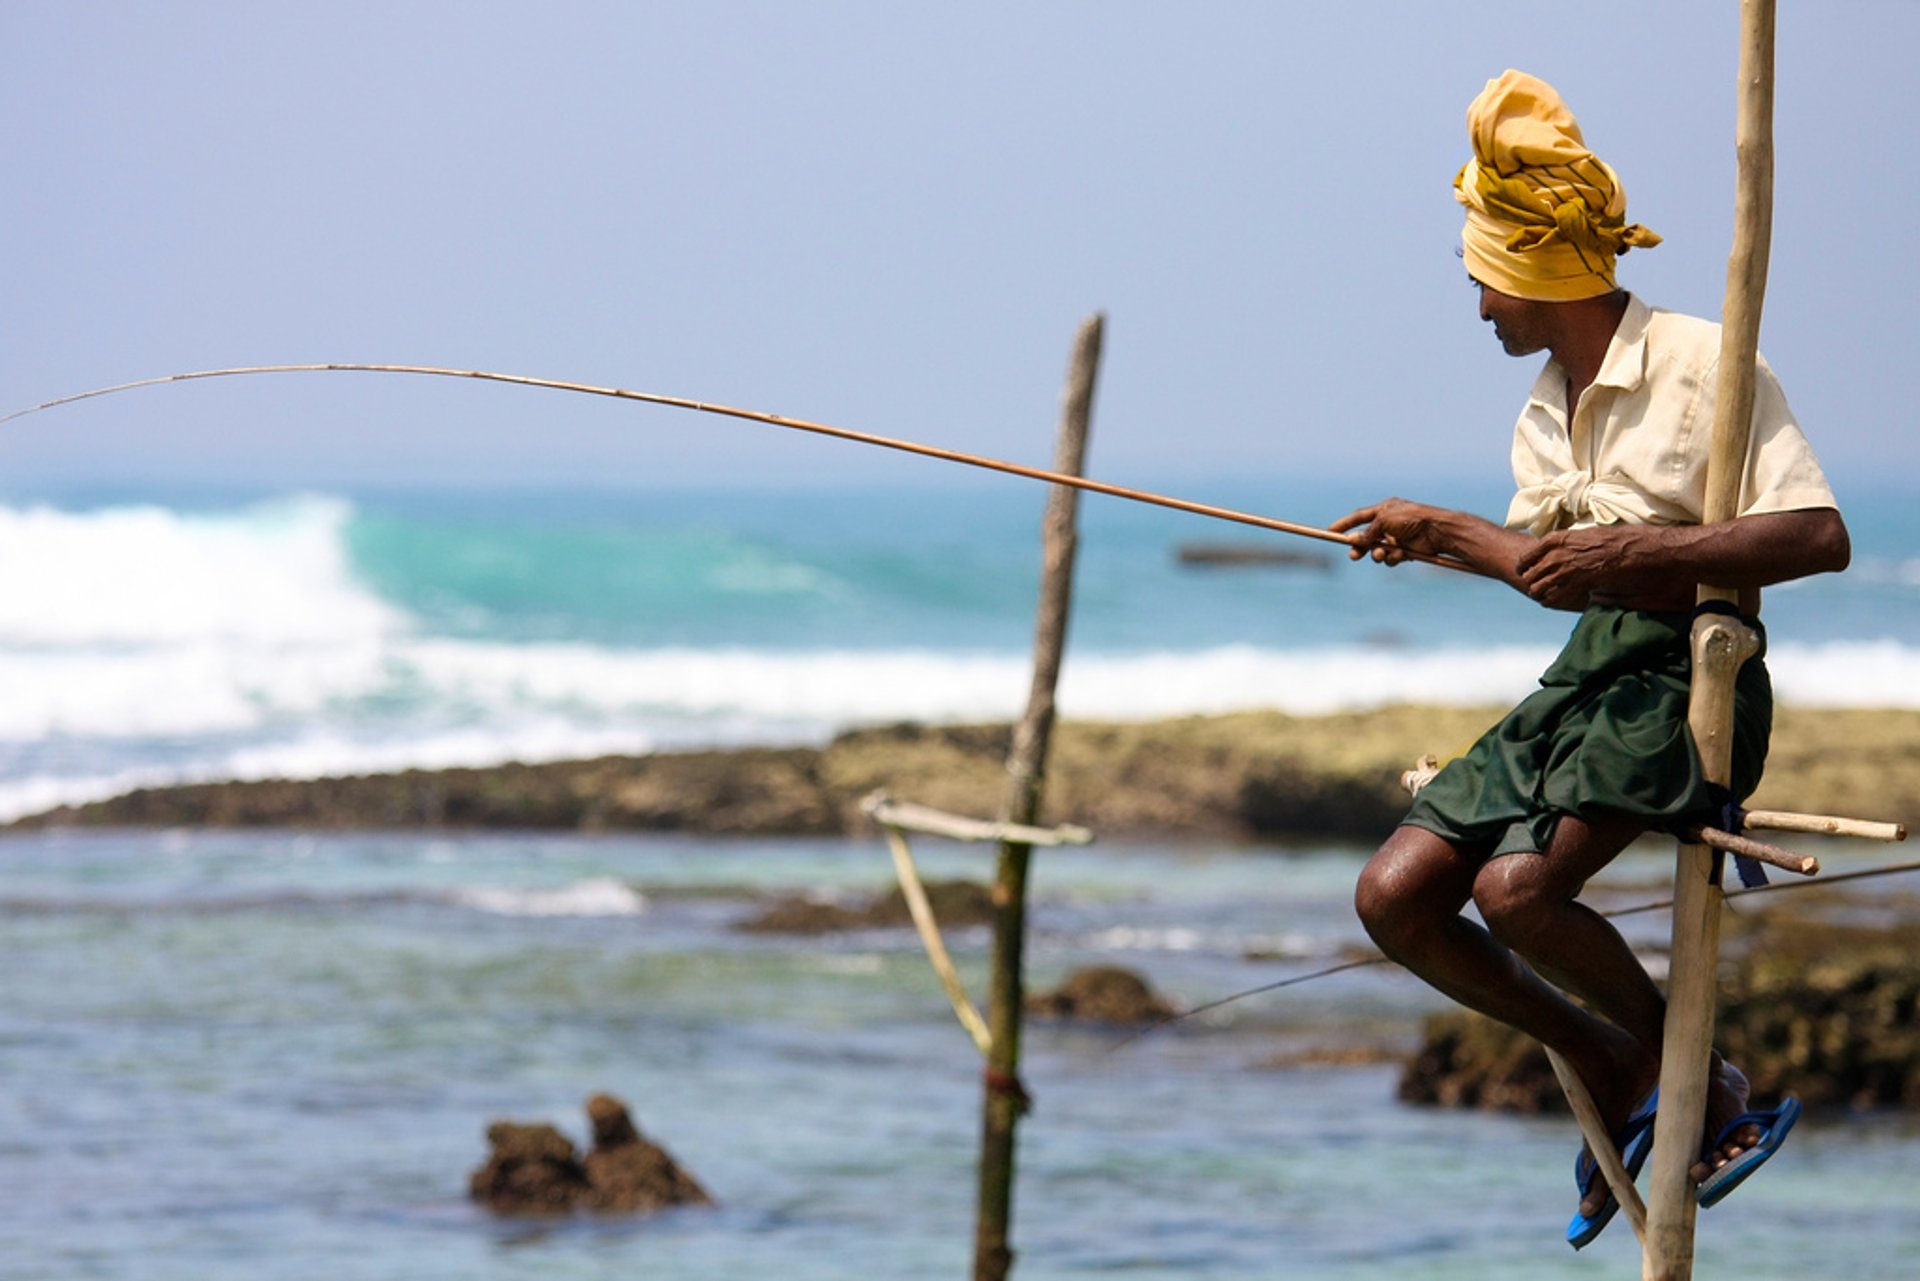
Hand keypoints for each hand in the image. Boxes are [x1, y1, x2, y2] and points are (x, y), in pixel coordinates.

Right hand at [1329, 498, 1449, 565]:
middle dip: (1360, 547)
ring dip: (1377, 554)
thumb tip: (1353, 540)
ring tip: (1382, 554)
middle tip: (1353, 556)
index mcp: (1384, 510)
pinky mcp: (1406, 550)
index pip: (1359, 517)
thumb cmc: (1411, 518)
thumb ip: (1367, 532)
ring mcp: (1397, 537)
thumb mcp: (1384, 521)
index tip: (1331, 531)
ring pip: (1378, 550)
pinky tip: (1400, 554)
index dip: (1345, 524)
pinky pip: (1392, 557)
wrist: (1437, 530)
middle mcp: (1389, 524)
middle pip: (1366, 538)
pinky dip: (1393, 557)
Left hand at [1515, 526, 1644, 606]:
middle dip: (1529, 581)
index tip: (1522, 570)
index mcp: (1554, 540)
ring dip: (1537, 592)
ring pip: (1537, 588)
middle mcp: (1555, 556)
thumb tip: (1547, 550)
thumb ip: (1559, 543)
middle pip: (1529, 575)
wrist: (1622, 548)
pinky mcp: (1575, 585)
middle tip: (1532, 584)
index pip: (1526, 557)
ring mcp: (1564, 571)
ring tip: (1539, 594)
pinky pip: (1553, 598)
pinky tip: (1549, 600)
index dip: (1522, 566)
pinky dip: (1548, 601)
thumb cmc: (1602, 539)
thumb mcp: (1575, 533)